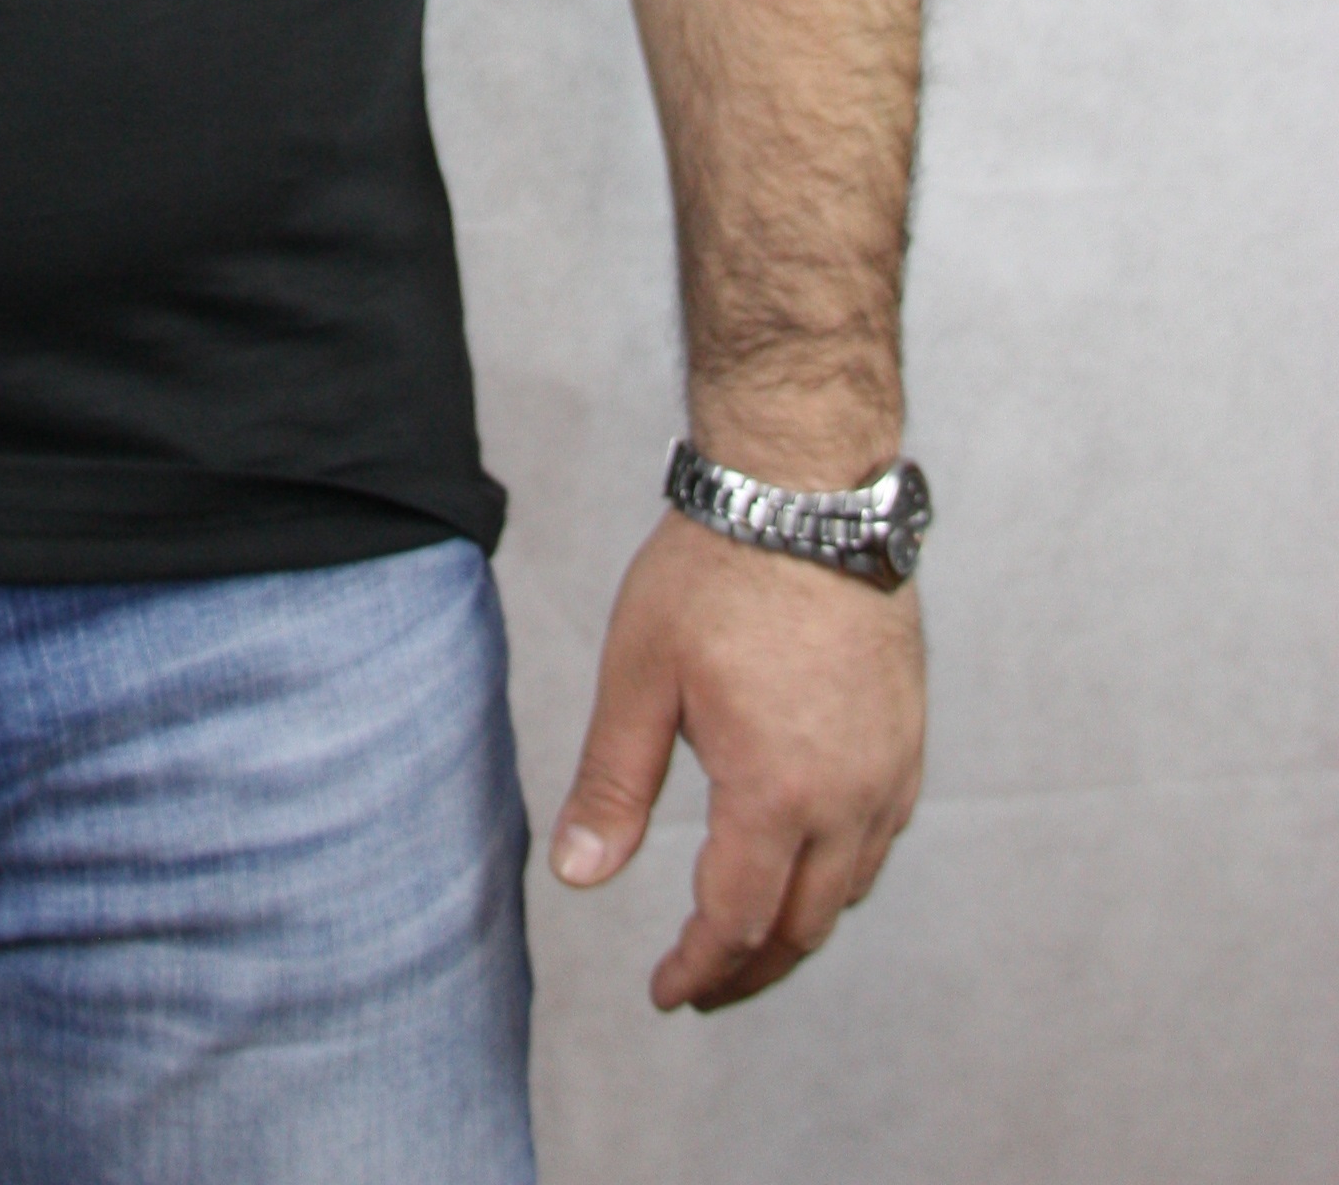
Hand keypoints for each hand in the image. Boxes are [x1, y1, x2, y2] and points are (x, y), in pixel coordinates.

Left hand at [548, 511, 923, 1009]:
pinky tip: (804, 859)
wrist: (804, 493)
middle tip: (700, 983)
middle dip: (748, 968)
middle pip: (802, 926)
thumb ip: (611, 785)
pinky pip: (880, 839)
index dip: (699, 969)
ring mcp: (888, 770)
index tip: (666, 992)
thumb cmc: (711, 574)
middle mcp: (848, 796)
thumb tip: (578, 876)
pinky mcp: (907, 738)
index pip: (737, 920)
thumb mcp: (639, 677)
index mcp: (775, 791)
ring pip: (848, 889)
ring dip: (797, 926)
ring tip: (744, 934)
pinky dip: (839, 874)